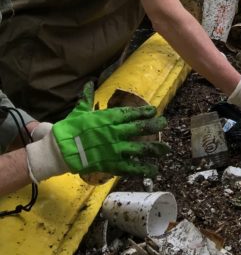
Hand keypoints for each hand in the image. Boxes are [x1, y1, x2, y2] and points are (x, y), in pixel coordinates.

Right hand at [26, 83, 167, 182]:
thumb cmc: (70, 129)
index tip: (154, 111)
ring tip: (166, 149)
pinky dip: (142, 169)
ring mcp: (115, 149)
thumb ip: (87, 98)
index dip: (143, 112)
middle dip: (154, 126)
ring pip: (139, 148)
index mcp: (108, 119)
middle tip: (164, 124)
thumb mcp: (79, 111)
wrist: (60, 150)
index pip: (130, 113)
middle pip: (139, 128)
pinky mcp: (111, 164)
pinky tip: (153, 170)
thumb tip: (89, 83)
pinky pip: (130, 167)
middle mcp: (115, 132)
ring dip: (154, 148)